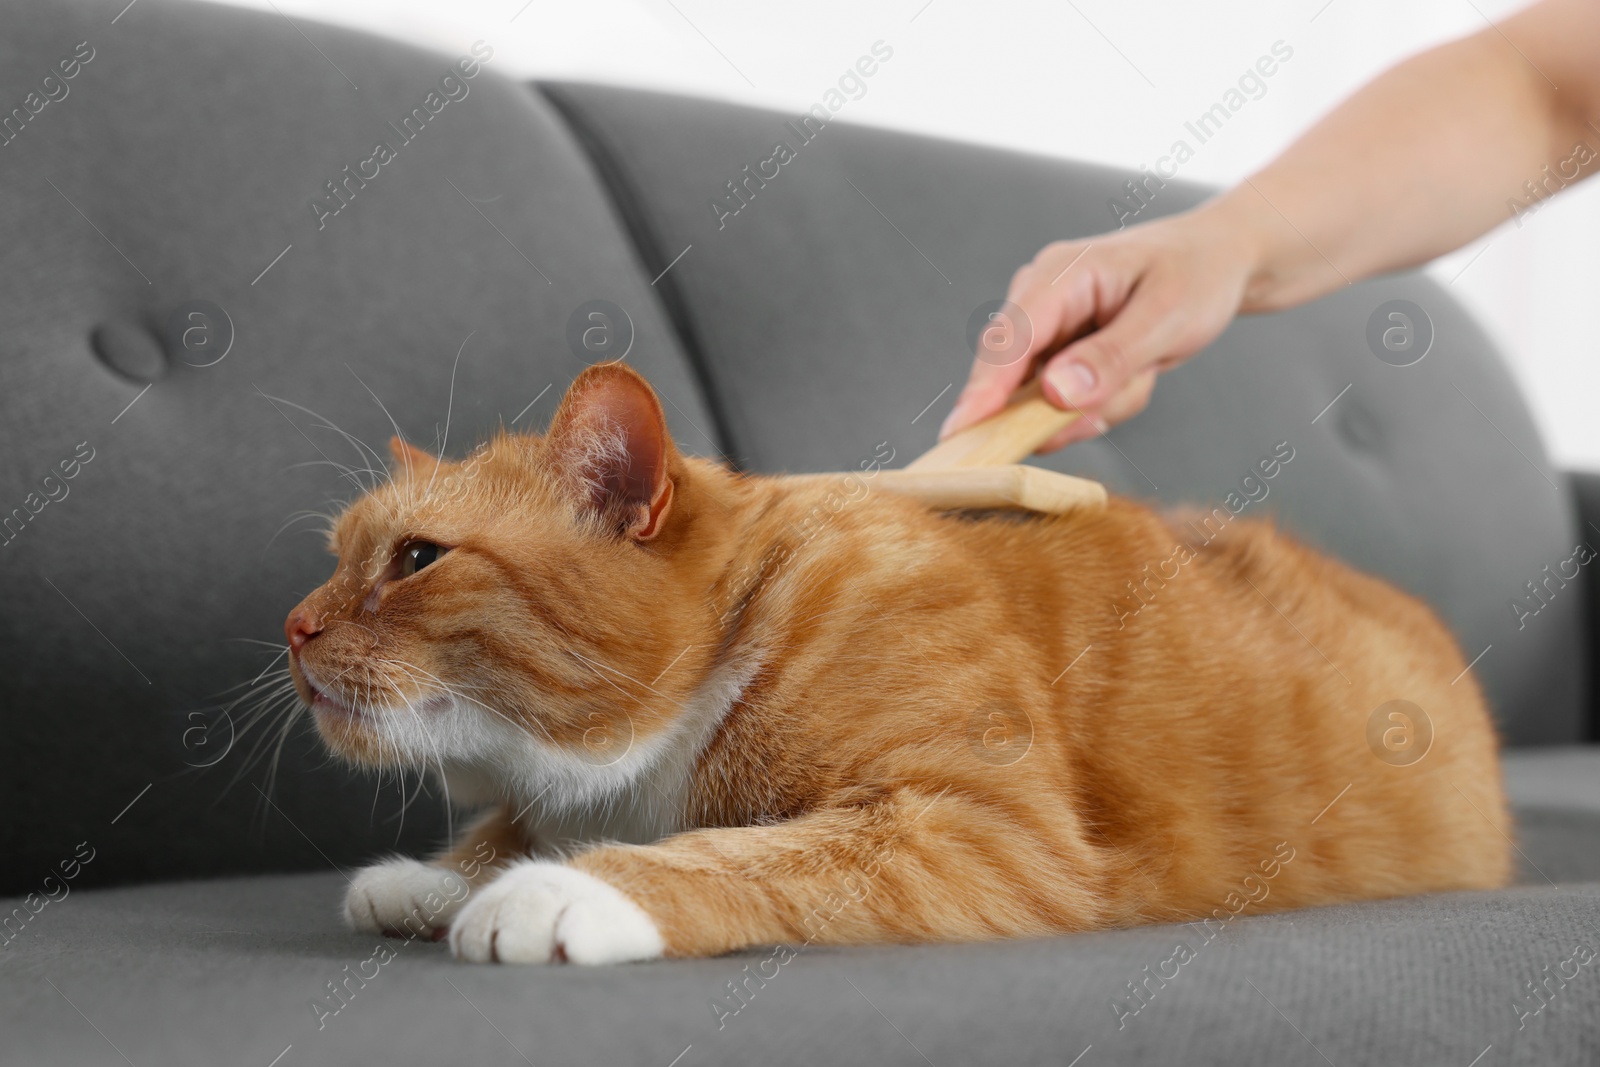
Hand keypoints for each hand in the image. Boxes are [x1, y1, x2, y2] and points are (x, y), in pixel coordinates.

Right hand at [940, 200, 1260, 451]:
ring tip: (1148, 369)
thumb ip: (1110, 358)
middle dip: (1066, 405)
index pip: (1010, 338)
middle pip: (1016, 375)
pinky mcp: (1057, 352)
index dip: (985, 389)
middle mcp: (1039, 297)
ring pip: (1046, 399)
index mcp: (1060, 273)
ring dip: (1102, 401)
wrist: (1220, 262)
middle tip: (1130, 388)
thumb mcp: (1167, 318)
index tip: (964, 432)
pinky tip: (1138, 373)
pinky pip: (1066, 402)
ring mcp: (1046, 326)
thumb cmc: (1198, 275)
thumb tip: (1054, 393)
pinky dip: (1105, 402)